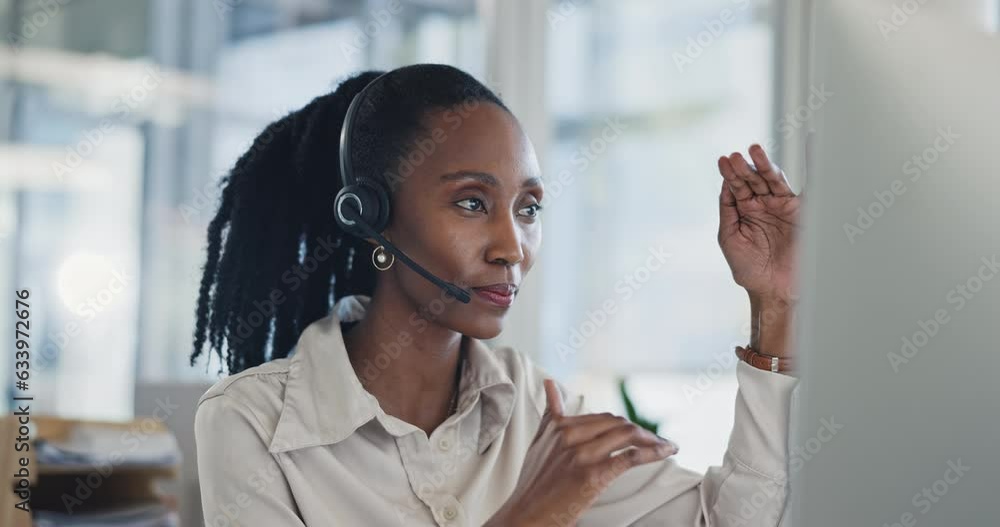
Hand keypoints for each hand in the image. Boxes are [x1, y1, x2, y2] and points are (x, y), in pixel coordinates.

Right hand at [486, 379, 677, 526]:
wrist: (524, 515)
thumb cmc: (533, 483)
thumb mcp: (539, 442)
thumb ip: (550, 413)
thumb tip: (550, 383)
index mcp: (559, 426)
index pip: (602, 418)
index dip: (624, 424)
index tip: (639, 433)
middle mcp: (569, 436)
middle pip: (617, 423)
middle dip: (641, 432)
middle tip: (655, 442)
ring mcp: (581, 455)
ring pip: (626, 434)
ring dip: (651, 440)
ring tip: (664, 446)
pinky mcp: (592, 475)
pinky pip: (630, 457)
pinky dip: (653, 452)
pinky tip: (665, 452)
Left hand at [717, 145, 800, 301]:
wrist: (774, 290)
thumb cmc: (749, 268)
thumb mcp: (730, 237)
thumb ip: (728, 210)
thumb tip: (725, 184)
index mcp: (745, 209)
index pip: (736, 185)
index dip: (729, 173)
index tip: (722, 161)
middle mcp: (764, 204)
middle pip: (753, 179)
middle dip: (743, 168)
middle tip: (734, 157)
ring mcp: (783, 205)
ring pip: (773, 179)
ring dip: (763, 165)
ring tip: (753, 151)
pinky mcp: (803, 210)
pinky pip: (810, 184)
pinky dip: (813, 161)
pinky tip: (812, 140)